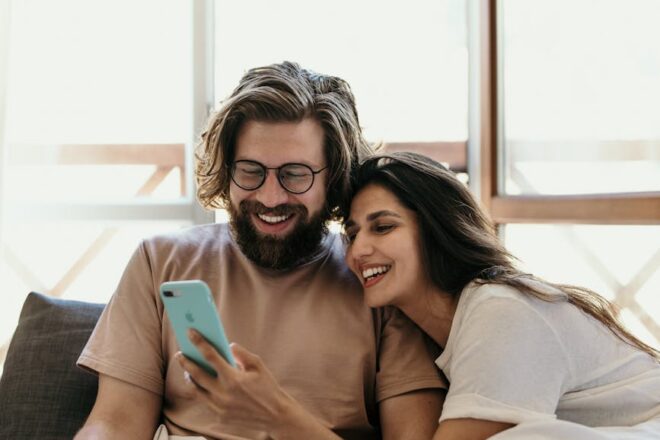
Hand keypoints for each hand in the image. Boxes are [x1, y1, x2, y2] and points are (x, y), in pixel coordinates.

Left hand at [176, 329, 306, 437]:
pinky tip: (199, 383)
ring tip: (187, 369)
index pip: (210, 356)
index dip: (199, 342)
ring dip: (190, 377)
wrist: (274, 415)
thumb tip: (228, 345)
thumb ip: (241, 353)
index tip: (190, 332)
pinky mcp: (219, 414)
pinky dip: (200, 390)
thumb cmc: (267, 387)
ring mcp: (219, 406)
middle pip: (196, 374)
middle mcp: (223, 393)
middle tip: (180, 353)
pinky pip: (204, 400)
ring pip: (196, 389)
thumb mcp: (258, 366)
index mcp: (233, 378)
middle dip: (186, 361)